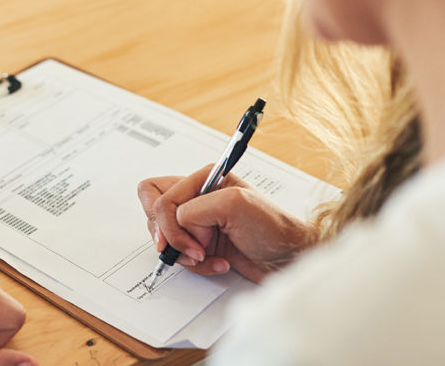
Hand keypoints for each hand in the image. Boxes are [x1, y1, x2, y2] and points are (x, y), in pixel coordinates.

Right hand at [137, 165, 316, 282]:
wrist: (289, 259)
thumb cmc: (273, 229)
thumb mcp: (236, 205)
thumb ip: (196, 208)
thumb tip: (176, 222)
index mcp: (205, 179)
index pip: (162, 195)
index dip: (168, 222)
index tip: (186, 240)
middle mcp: (199, 197)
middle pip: (155, 210)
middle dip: (169, 235)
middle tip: (193, 247)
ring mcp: (199, 222)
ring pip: (165, 237)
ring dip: (185, 253)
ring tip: (209, 255)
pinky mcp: (202, 243)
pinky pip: (181, 255)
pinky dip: (197, 264)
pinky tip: (219, 262)